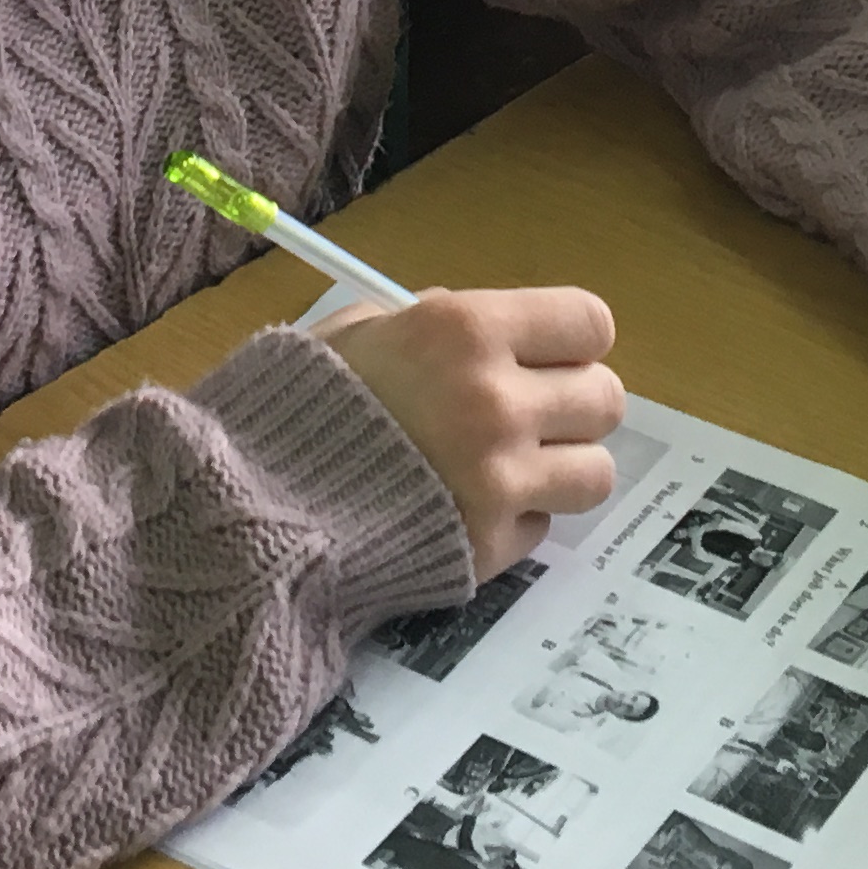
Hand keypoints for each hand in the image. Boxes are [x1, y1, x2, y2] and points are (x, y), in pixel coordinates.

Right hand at [322, 287, 625, 571]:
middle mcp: (497, 401)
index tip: (548, 355)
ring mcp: (500, 480)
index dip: (573, 340)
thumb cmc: (304, 402)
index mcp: (467, 330)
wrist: (261, 506)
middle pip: (606, 399)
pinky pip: (542, 527)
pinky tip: (466, 509)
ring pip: (596, 471)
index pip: (590, 322)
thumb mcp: (360, 330)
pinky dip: (515, 519)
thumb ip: (433, 322)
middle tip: (529, 414)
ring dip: (560, 468)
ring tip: (511, 468)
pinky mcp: (491, 547)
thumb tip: (488, 332)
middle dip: (572, 405)